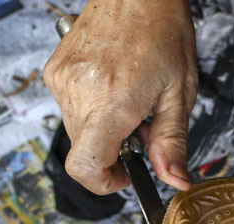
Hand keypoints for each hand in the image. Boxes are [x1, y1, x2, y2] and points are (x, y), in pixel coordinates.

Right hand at [43, 0, 196, 194]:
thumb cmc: (162, 30)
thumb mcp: (179, 93)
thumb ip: (173, 143)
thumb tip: (175, 180)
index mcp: (112, 101)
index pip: (85, 167)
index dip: (104, 182)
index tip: (124, 175)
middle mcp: (79, 92)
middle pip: (85, 151)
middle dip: (114, 150)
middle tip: (141, 126)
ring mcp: (62, 80)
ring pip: (78, 131)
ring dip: (104, 129)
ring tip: (129, 100)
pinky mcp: (54, 71)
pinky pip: (70, 108)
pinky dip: (92, 109)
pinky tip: (112, 88)